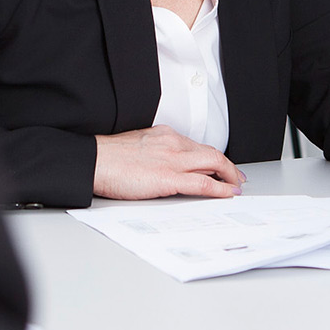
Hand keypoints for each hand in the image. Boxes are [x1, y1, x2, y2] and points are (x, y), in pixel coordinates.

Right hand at [93, 126, 244, 199]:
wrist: (94, 161)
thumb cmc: (108, 157)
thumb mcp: (138, 146)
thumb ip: (156, 153)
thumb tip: (164, 166)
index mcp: (165, 136)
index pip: (197, 146)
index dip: (213, 158)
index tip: (219, 166)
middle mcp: (173, 144)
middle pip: (211, 153)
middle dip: (228, 167)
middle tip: (236, 178)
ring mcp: (173, 160)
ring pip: (213, 164)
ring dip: (230, 176)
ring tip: (236, 187)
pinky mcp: (169, 178)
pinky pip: (203, 184)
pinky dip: (220, 189)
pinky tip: (227, 193)